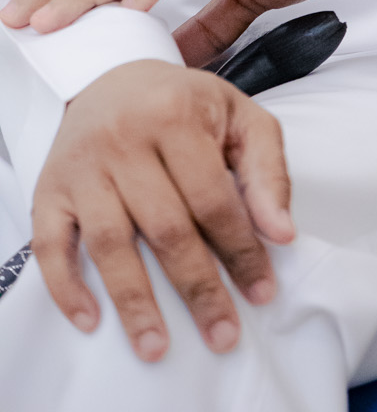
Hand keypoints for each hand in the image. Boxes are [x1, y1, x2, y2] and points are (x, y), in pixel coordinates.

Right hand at [31, 59, 293, 360]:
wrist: (112, 76)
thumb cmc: (184, 103)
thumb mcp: (239, 115)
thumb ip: (267, 171)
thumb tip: (281, 233)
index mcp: (177, 115)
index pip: (214, 198)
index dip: (240, 249)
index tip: (261, 290)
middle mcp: (124, 139)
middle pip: (166, 227)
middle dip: (198, 287)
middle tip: (221, 332)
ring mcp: (83, 166)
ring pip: (110, 243)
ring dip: (135, 301)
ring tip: (157, 345)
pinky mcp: (50, 189)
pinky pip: (50, 245)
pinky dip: (67, 286)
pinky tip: (92, 318)